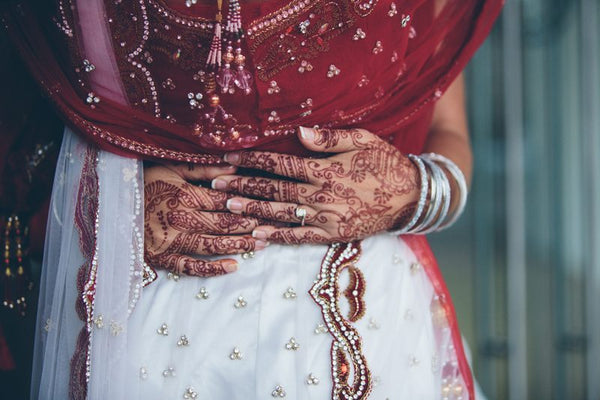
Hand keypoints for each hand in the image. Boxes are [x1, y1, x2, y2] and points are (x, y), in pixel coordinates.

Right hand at [144, 163, 267, 276]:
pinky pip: (191, 267)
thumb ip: (203, 168)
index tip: (265, 207)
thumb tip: (235, 166)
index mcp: (184, 195)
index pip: (223, 201)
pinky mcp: (164, 258)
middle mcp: (180, 219)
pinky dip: (213, 269)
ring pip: (213, 245)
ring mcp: (172, 241)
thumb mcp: (171, 168)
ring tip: (261, 245)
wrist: (112, 206)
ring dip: (239, 245)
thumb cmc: (145, 183)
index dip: (246, 205)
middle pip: (222, 224)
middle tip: (270, 228)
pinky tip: (234, 266)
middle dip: (249, 226)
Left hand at [211, 127, 419, 243]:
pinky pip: (300, 237)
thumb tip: (298, 133)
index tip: (228, 157)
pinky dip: (278, 237)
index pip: (280, 163)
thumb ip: (329, 138)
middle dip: (242, 186)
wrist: (411, 197)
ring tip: (226, 207)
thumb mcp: (363, 140)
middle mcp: (322, 194)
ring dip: (252, 211)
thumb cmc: (385, 162)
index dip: (252, 160)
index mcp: (326, 169)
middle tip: (216, 184)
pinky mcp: (333, 235)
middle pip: (274, 190)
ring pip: (282, 214)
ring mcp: (327, 217)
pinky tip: (257, 236)